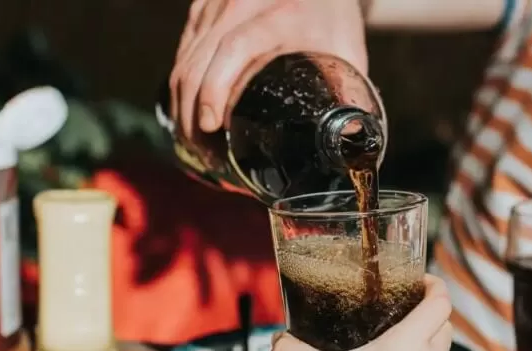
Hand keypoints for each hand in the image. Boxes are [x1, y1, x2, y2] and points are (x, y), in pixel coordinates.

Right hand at [170, 0, 368, 139]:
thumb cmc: (333, 19)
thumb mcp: (347, 52)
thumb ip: (349, 94)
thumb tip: (349, 141)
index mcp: (279, 14)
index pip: (234, 47)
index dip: (216, 87)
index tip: (211, 125)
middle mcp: (240, 4)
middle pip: (198, 60)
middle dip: (192, 113)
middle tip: (206, 154)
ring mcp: (216, 5)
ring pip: (184, 59)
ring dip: (182, 106)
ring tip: (197, 144)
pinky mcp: (203, 10)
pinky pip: (183, 53)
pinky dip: (182, 89)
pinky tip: (190, 116)